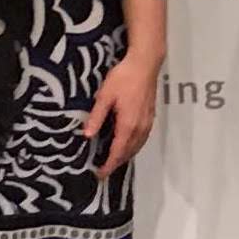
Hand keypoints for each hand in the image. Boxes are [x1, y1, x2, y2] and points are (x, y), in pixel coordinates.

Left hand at [83, 54, 159, 177]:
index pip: (117, 152)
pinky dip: (134, 147)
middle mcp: (140, 127)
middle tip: (103, 170)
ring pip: (137, 147)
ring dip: (125, 156)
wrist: (145, 64)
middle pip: (128, 152)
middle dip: (116, 163)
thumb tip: (87, 136)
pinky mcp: (151, 117)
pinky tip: (127, 144)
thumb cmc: (124, 77)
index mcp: (128, 125)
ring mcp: (147, 122)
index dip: (108, 165)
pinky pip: (142, 139)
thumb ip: (96, 117)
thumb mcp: (105, 96)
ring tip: (113, 160)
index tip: (100, 174)